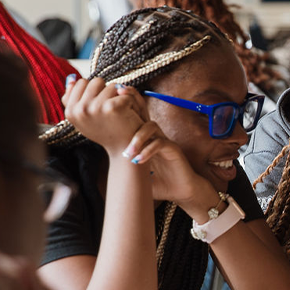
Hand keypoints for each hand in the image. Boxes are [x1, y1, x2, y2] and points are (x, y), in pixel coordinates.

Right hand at [63, 78, 146, 156]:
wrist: (124, 148)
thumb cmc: (106, 130)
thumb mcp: (85, 117)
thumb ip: (75, 98)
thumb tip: (72, 78)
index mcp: (70, 111)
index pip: (82, 83)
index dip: (95, 92)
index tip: (100, 109)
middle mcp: (80, 110)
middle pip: (96, 81)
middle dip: (107, 92)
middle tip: (111, 111)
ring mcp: (95, 107)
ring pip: (112, 85)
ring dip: (119, 97)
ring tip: (119, 114)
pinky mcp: (112, 106)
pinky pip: (125, 92)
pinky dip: (130, 102)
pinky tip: (128, 115)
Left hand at [115, 87, 215, 204]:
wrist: (181, 192)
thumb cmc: (159, 182)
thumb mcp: (138, 175)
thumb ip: (126, 168)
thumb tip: (108, 170)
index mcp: (145, 138)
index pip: (134, 117)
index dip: (124, 107)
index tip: (109, 102)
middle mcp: (155, 135)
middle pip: (144, 112)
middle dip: (131, 102)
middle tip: (118, 98)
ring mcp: (165, 141)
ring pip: (151, 126)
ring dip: (137, 138)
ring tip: (128, 154)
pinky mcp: (173, 150)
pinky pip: (160, 143)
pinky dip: (148, 151)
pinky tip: (139, 161)